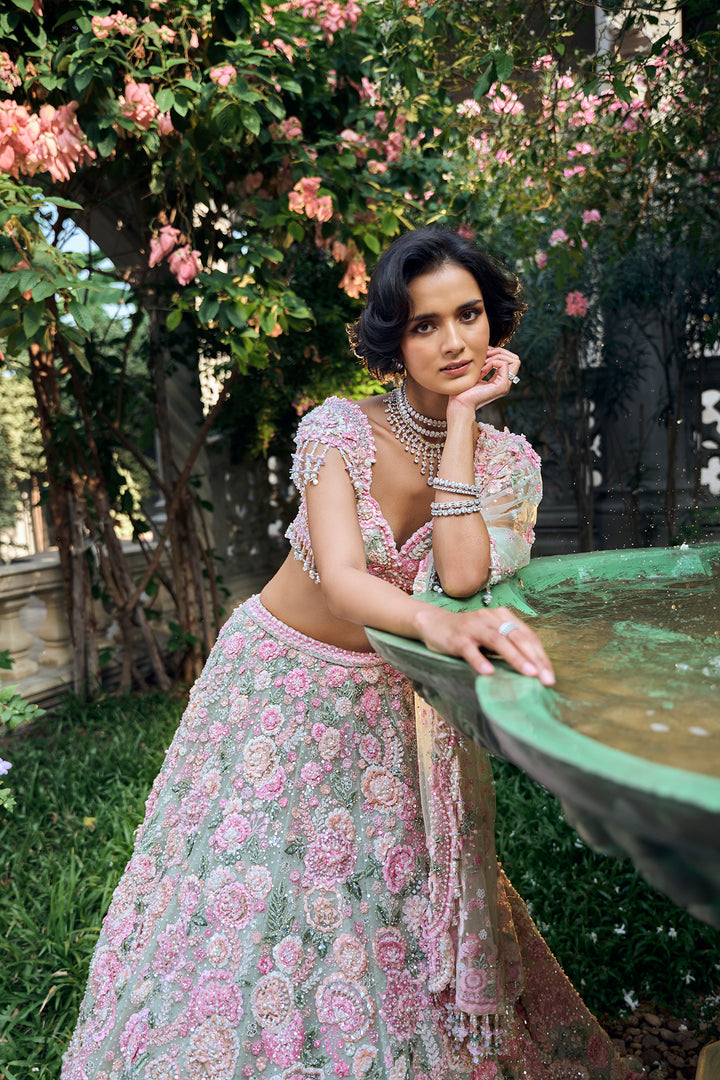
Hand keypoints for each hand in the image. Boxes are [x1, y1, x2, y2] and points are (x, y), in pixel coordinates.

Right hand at [415, 604, 553, 684]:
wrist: (434, 623)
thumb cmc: (468, 634)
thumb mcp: (491, 635)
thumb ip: (508, 645)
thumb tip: (532, 668)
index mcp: (502, 617)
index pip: (527, 636)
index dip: (540, 655)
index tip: (549, 676)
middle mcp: (490, 618)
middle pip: (517, 637)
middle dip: (534, 659)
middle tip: (545, 679)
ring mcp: (474, 627)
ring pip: (498, 641)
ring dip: (515, 658)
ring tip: (529, 674)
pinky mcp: (458, 638)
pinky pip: (470, 649)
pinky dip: (480, 660)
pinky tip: (488, 672)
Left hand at [449, 347, 520, 413]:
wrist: (459, 402)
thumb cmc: (464, 388)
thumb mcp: (477, 371)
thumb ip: (486, 362)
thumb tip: (490, 348)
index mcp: (500, 379)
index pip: (510, 359)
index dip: (498, 352)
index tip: (484, 354)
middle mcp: (505, 382)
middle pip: (515, 358)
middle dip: (500, 352)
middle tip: (485, 355)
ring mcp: (505, 385)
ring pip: (514, 360)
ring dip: (497, 356)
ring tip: (483, 363)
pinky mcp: (502, 386)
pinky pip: (504, 364)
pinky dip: (493, 362)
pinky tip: (482, 369)